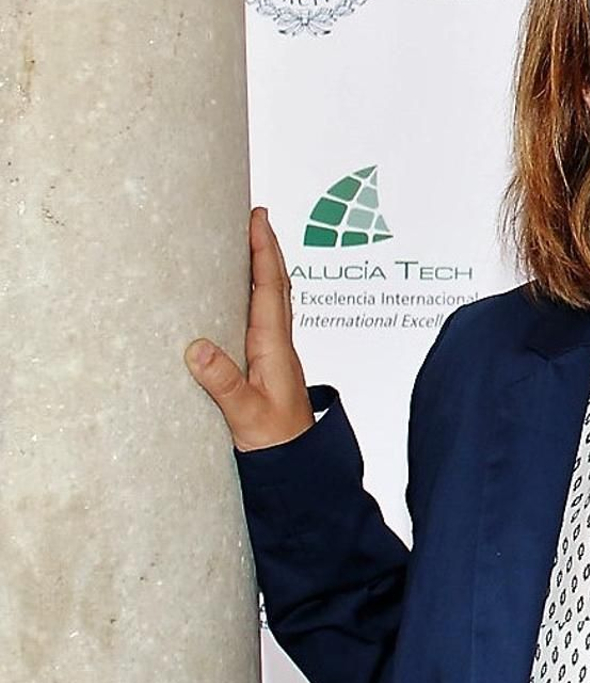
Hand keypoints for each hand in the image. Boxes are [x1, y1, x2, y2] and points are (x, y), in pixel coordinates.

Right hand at [185, 207, 314, 451]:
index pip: (270, 288)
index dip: (264, 251)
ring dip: (265, 266)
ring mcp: (276, 353)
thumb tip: (198, 347)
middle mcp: (279, 345)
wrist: (298, 468)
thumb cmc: (276, 443)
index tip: (258, 218)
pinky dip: (258, 292)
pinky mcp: (268, 365)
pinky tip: (246, 292)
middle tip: (255, 214)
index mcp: (274, 348)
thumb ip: (223, 384)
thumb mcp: (245, 415)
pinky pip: (264, 316)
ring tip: (252, 239)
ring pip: (273, 299)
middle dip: (266, 247)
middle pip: (276, 284)